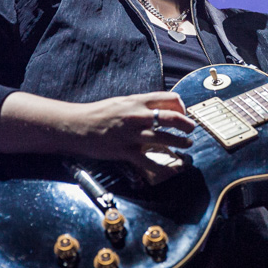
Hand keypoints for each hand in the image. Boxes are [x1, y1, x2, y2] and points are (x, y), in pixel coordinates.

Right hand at [0, 90, 195, 178]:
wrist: (75, 126)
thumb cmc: (98, 114)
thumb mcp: (121, 102)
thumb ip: (140, 105)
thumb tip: (159, 109)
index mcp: (137, 101)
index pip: (168, 98)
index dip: (181, 106)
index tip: (183, 113)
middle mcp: (137, 116)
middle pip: (172, 117)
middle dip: (187, 124)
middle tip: (191, 130)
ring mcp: (132, 135)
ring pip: (166, 139)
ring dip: (181, 143)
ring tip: (186, 146)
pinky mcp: (126, 152)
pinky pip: (150, 162)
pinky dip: (165, 168)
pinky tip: (173, 170)